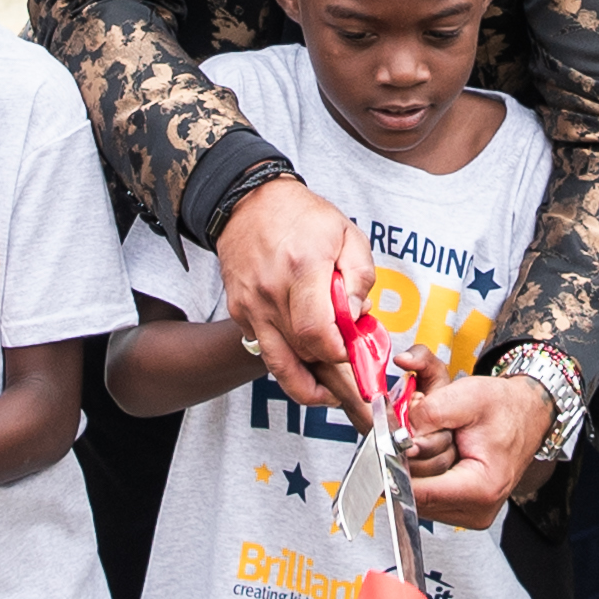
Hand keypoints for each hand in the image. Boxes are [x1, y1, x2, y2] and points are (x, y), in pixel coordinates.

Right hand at [212, 177, 378, 416]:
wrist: (249, 203)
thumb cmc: (304, 217)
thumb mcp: (347, 234)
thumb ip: (359, 277)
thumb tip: (357, 316)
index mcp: (302, 269)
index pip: (318, 332)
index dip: (339, 352)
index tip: (352, 351)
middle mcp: (271, 292)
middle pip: (301, 352)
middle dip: (329, 367)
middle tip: (349, 368)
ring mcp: (250, 305)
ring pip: (278, 363)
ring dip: (304, 384)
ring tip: (326, 394)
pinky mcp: (239, 312)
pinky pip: (264, 349)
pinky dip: (285, 360)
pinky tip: (304, 358)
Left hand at [401, 371, 552, 523]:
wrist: (526, 413)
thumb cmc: (504, 407)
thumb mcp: (467, 396)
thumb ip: (430, 413)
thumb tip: (398, 433)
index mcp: (481, 489)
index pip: (418, 492)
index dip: (396, 465)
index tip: (390, 442)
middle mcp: (476, 509)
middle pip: (413, 493)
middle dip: (408, 460)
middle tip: (425, 431)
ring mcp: (469, 513)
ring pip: (415, 495)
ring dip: (417, 467)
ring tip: (441, 442)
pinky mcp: (462, 509)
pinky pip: (426, 495)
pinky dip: (424, 474)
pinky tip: (440, 454)